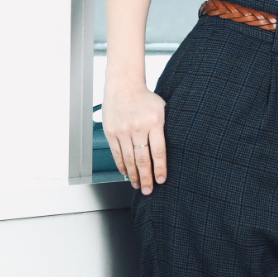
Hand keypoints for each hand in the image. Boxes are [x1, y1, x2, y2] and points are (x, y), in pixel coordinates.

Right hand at [102, 79, 167, 194]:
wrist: (124, 85)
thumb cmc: (146, 99)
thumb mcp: (162, 110)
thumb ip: (164, 129)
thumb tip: (166, 153)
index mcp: (155, 122)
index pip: (158, 151)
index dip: (159, 168)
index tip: (161, 181)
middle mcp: (138, 127)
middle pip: (142, 159)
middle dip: (146, 177)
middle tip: (148, 190)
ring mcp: (123, 131)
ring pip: (128, 159)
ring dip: (133, 175)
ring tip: (138, 186)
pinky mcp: (111, 132)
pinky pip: (117, 153)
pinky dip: (122, 166)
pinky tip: (126, 174)